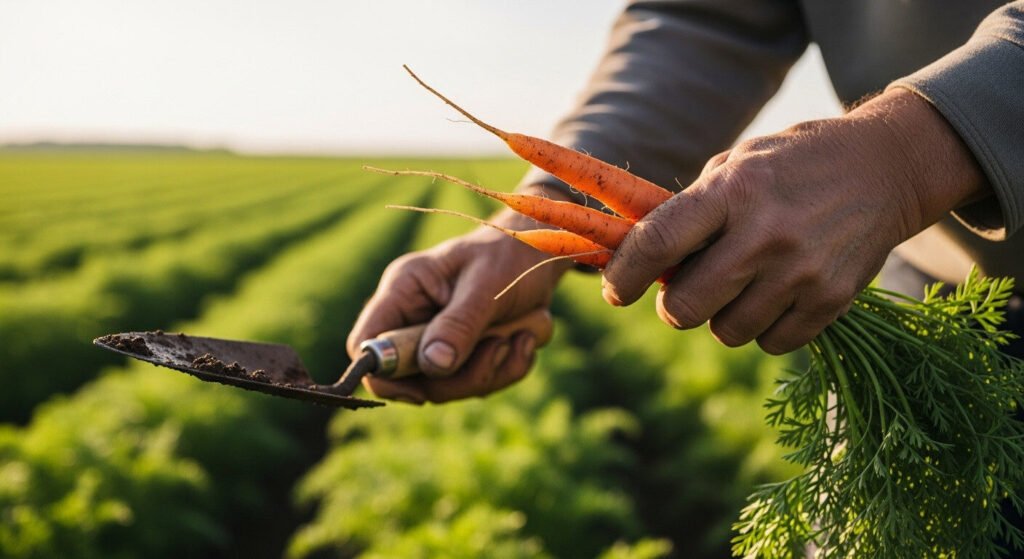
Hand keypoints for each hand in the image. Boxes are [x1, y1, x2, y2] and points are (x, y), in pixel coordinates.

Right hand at [347, 186, 570, 403]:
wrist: (544, 255)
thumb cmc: (510, 255)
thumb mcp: (487, 285)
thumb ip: (459, 324)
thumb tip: (432, 365)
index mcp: (403, 290)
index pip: (365, 344)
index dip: (382, 375)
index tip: (419, 392)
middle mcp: (414, 317)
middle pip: (410, 378)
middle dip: (461, 376)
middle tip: (501, 348)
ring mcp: (438, 339)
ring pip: (448, 386)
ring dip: (493, 370)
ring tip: (522, 335)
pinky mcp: (466, 355)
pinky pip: (478, 383)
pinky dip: (508, 368)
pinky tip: (526, 338)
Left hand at [602, 88, 987, 353]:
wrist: (885, 168)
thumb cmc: (792, 164)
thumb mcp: (736, 165)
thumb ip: (690, 210)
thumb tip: (638, 262)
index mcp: (734, 191)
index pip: (658, 244)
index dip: (624, 275)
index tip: (613, 292)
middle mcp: (765, 234)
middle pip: (686, 308)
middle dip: (674, 306)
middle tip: (683, 291)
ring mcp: (801, 272)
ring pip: (727, 332)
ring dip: (721, 316)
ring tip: (740, 284)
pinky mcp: (832, 301)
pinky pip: (771, 343)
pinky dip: (764, 328)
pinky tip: (775, 294)